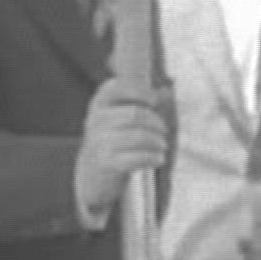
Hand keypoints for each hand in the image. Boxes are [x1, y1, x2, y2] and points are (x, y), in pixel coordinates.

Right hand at [75, 77, 169, 218]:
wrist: (94, 172)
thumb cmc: (116, 138)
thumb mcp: (124, 115)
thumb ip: (144, 101)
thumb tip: (166, 92)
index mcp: (100, 102)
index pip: (117, 87)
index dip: (141, 91)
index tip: (155, 101)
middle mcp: (96, 119)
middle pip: (135, 114)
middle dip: (156, 123)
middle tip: (163, 131)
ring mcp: (99, 141)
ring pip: (139, 136)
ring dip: (157, 142)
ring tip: (162, 146)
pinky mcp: (106, 162)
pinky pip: (137, 157)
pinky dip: (153, 157)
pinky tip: (158, 159)